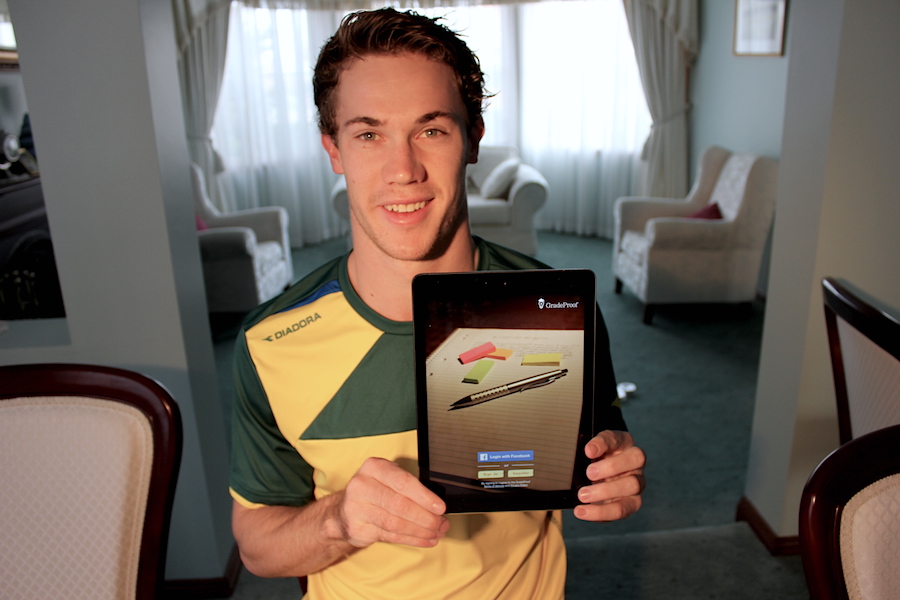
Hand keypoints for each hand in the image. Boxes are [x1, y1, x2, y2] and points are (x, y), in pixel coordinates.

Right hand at [329, 457, 449, 548]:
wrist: (344, 510)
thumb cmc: (375, 491)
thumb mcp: (388, 479)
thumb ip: (409, 488)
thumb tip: (438, 505)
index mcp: (373, 467)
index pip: (402, 482)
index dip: (424, 497)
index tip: (440, 507)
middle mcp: (361, 485)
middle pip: (399, 505)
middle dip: (425, 517)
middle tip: (442, 524)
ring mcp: (356, 508)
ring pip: (395, 523)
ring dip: (420, 531)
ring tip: (436, 533)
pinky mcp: (356, 528)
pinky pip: (390, 536)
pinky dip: (412, 539)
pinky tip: (425, 540)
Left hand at [573, 430, 645, 521]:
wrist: (601, 476)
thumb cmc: (598, 460)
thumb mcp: (593, 449)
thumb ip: (593, 447)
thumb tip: (590, 451)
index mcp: (625, 445)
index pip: (620, 439)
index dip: (604, 444)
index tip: (587, 452)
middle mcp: (636, 464)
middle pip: (635, 460)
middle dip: (611, 468)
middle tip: (589, 474)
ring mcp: (637, 485)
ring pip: (632, 487)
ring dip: (605, 492)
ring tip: (582, 496)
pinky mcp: (631, 503)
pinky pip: (621, 510)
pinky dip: (600, 512)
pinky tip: (583, 511)